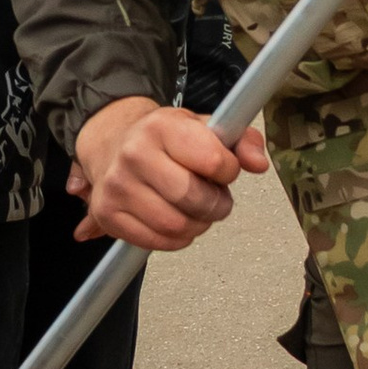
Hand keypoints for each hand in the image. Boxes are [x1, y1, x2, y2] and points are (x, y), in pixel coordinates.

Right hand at [71, 92, 268, 249]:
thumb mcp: (204, 127)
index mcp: (161, 126)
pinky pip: (158, 242)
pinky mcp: (108, 214)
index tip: (223, 169)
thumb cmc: (163, 139)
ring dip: (198, 225)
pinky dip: (176, 239)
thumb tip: (258, 163)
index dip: (228, 171)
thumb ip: (242, 141)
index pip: (213, 161)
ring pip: (177, 226)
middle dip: (216, 205)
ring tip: (195, 209)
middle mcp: (134, 153)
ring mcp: (117, 186)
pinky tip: (176, 219)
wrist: (112, 144)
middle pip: (194, 199)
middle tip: (215, 197)